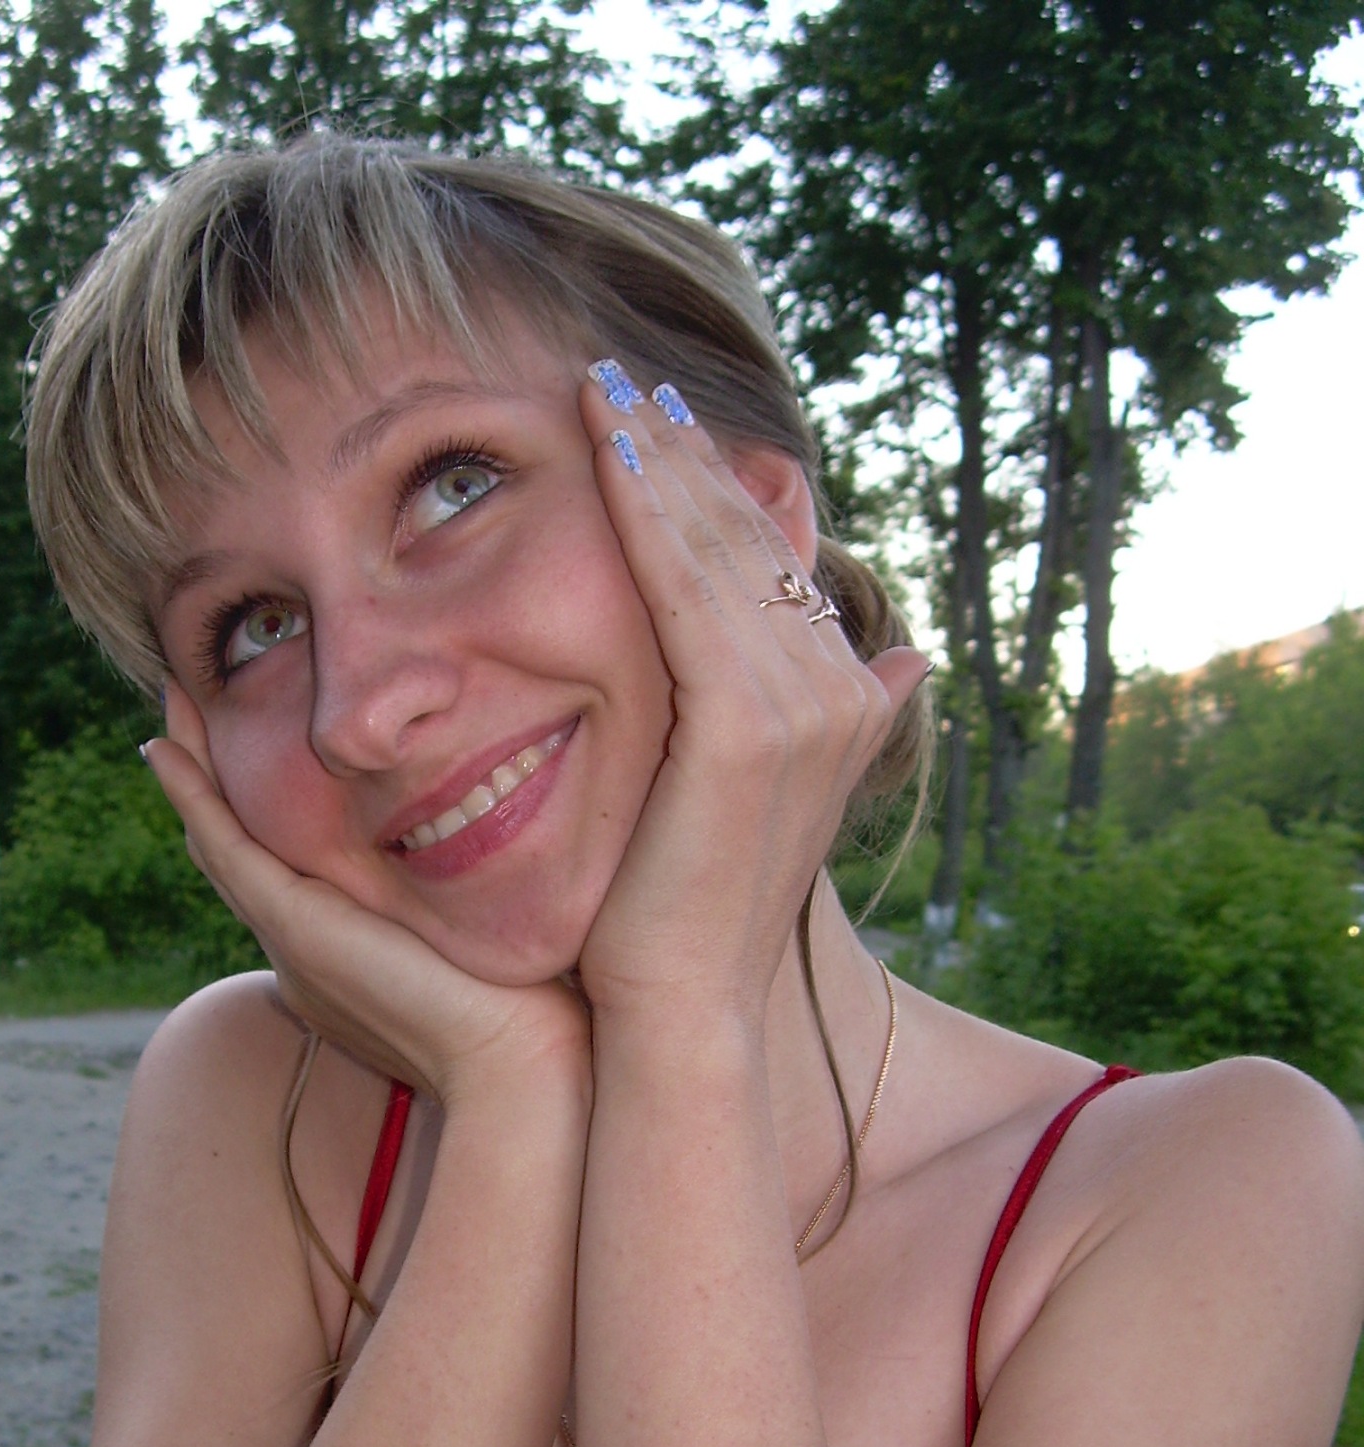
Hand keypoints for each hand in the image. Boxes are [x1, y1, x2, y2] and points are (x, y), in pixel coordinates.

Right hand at [145, 685, 590, 1106]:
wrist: (515, 1065)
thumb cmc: (528, 1010)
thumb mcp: (482, 936)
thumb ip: (466, 901)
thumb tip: (496, 857)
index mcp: (340, 960)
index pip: (286, 872)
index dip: (261, 809)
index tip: (260, 742)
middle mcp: (302, 953)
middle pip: (238, 854)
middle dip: (211, 779)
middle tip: (188, 706)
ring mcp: (290, 942)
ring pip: (219, 845)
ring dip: (190, 772)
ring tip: (173, 701)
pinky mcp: (294, 927)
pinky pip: (225, 850)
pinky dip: (193, 797)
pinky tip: (164, 747)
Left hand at [573, 369, 928, 1023]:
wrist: (684, 1007)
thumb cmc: (691, 914)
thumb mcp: (766, 802)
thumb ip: (830, 722)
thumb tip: (910, 661)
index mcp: (846, 700)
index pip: (774, 565)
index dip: (713, 487)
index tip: (654, 422)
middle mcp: (841, 691)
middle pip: (751, 540)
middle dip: (682, 452)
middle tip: (618, 375)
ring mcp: (802, 707)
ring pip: (719, 548)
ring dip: (659, 458)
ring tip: (601, 387)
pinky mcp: (747, 727)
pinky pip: (686, 587)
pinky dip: (646, 511)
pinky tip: (603, 449)